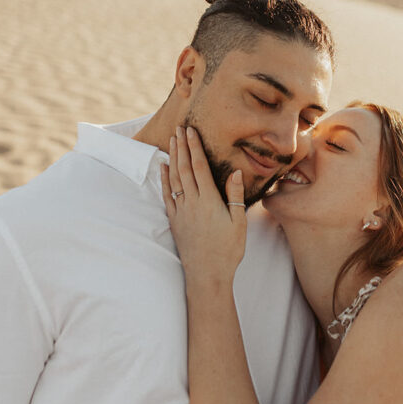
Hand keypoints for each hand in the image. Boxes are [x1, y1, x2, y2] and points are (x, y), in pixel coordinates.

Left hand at [161, 126, 246, 289]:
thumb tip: (235, 172)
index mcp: (209, 200)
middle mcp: (192, 202)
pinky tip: (163, 168)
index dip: (194, 147)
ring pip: (174, 179)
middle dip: (181, 147)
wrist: (207, 274)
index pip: (199, 167)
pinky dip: (164, 179)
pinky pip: (167, 195)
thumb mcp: (239, 223)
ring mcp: (181, 211)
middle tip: (179, 128)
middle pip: (184, 168)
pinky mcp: (175, 220)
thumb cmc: (227, 250)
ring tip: (172, 141)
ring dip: (173, 158)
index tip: (191, 131)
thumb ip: (235, 196)